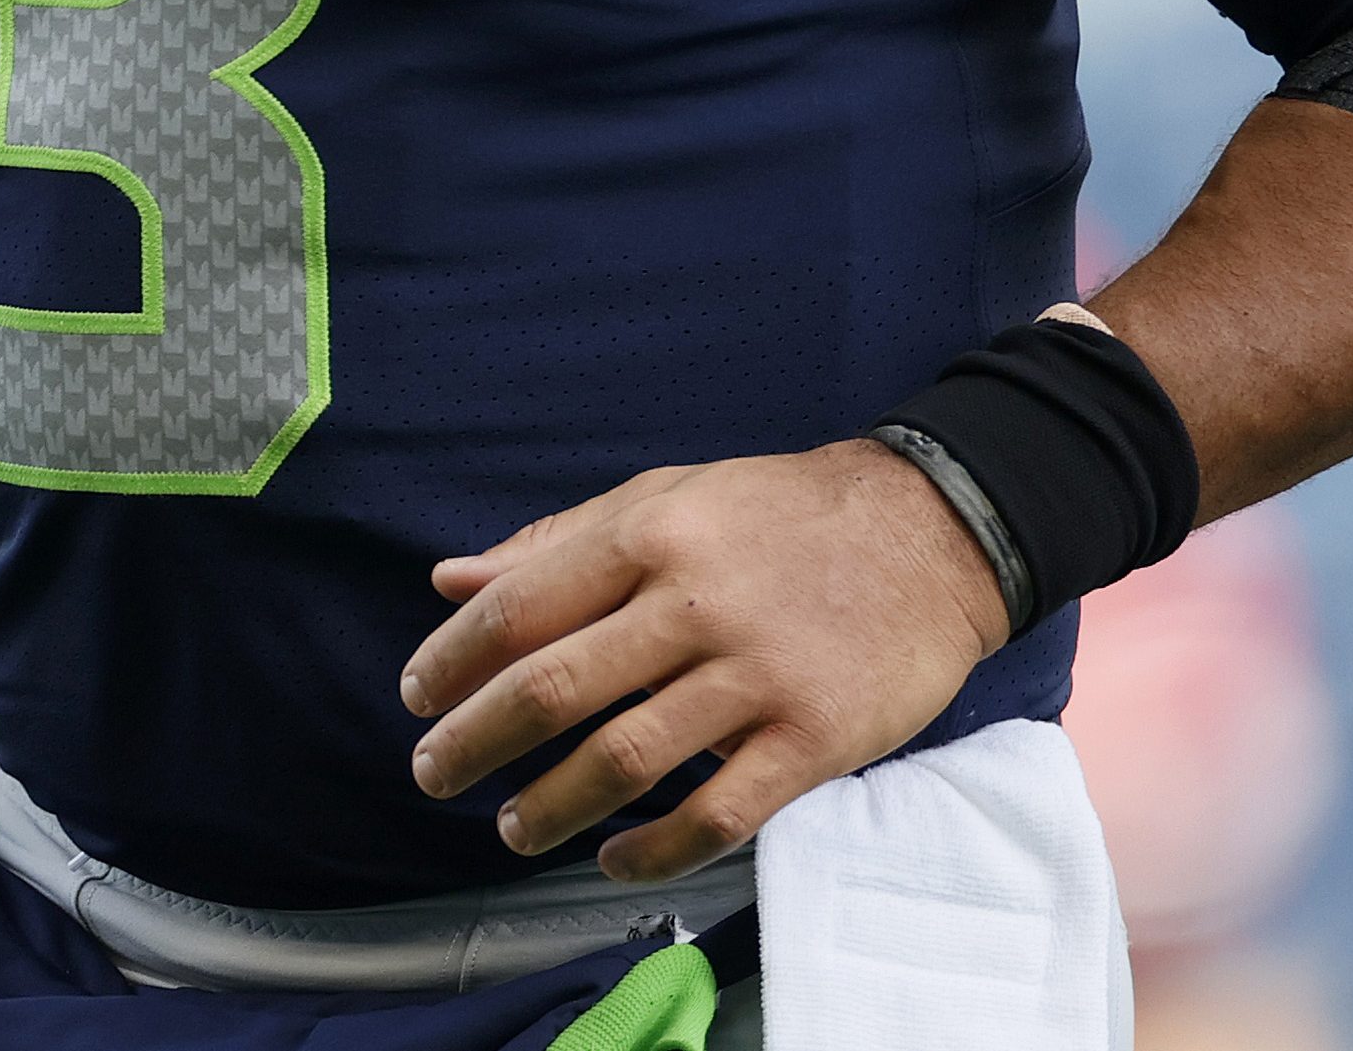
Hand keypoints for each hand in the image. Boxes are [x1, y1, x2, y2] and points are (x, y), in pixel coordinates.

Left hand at [399, 438, 1011, 882]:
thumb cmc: (782, 516)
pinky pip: (718, 813)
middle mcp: (698, 601)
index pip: (524, 606)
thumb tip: (449, 582)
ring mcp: (758, 674)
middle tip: (432, 773)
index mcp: (653, 532)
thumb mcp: (667, 495)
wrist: (934, 532)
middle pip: (557, 688)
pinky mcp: (813, 738)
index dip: (456, 660)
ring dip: (550, 804)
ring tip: (510, 827)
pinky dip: (654, 848)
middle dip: (476, 741)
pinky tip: (611, 857)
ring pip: (627, 760)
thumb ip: (557, 544)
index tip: (418, 698)